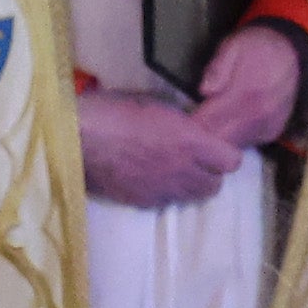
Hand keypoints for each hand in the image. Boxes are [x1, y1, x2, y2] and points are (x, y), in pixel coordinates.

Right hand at [77, 86, 247, 209]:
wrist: (76, 138)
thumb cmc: (113, 110)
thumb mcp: (156, 105)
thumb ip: (182, 122)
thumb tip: (192, 128)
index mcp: (190, 142)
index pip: (232, 161)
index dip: (224, 152)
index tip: (212, 143)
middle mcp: (183, 171)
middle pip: (216, 185)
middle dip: (209, 172)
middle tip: (194, 158)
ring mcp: (162, 190)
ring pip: (193, 197)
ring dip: (190, 184)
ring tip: (173, 169)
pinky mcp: (142, 202)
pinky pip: (166, 201)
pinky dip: (165, 192)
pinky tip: (150, 177)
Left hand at [198, 22, 307, 151]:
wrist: (290, 50)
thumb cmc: (254, 47)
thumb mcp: (232, 47)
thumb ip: (217, 69)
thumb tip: (205, 91)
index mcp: (244, 93)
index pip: (208, 123)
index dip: (190, 127)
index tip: (178, 124)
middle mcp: (258, 115)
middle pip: (220, 141)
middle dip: (201, 138)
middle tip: (188, 129)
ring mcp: (267, 126)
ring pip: (233, 147)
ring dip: (217, 141)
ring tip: (205, 128)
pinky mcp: (273, 132)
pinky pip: (247, 144)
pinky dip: (233, 138)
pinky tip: (226, 126)